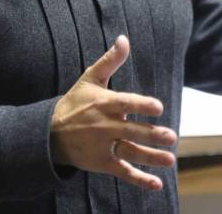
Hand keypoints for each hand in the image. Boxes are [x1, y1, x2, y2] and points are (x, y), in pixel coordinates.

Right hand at [50, 35, 176, 190]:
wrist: (50, 132)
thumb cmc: (75, 103)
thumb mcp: (90, 79)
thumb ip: (110, 60)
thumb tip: (124, 38)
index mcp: (103, 103)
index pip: (125, 103)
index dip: (141, 105)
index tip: (158, 107)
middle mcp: (104, 125)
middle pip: (131, 131)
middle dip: (152, 135)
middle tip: (171, 136)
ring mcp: (102, 145)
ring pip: (130, 152)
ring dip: (150, 157)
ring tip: (170, 159)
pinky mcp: (101, 162)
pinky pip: (123, 171)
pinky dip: (138, 179)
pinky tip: (156, 183)